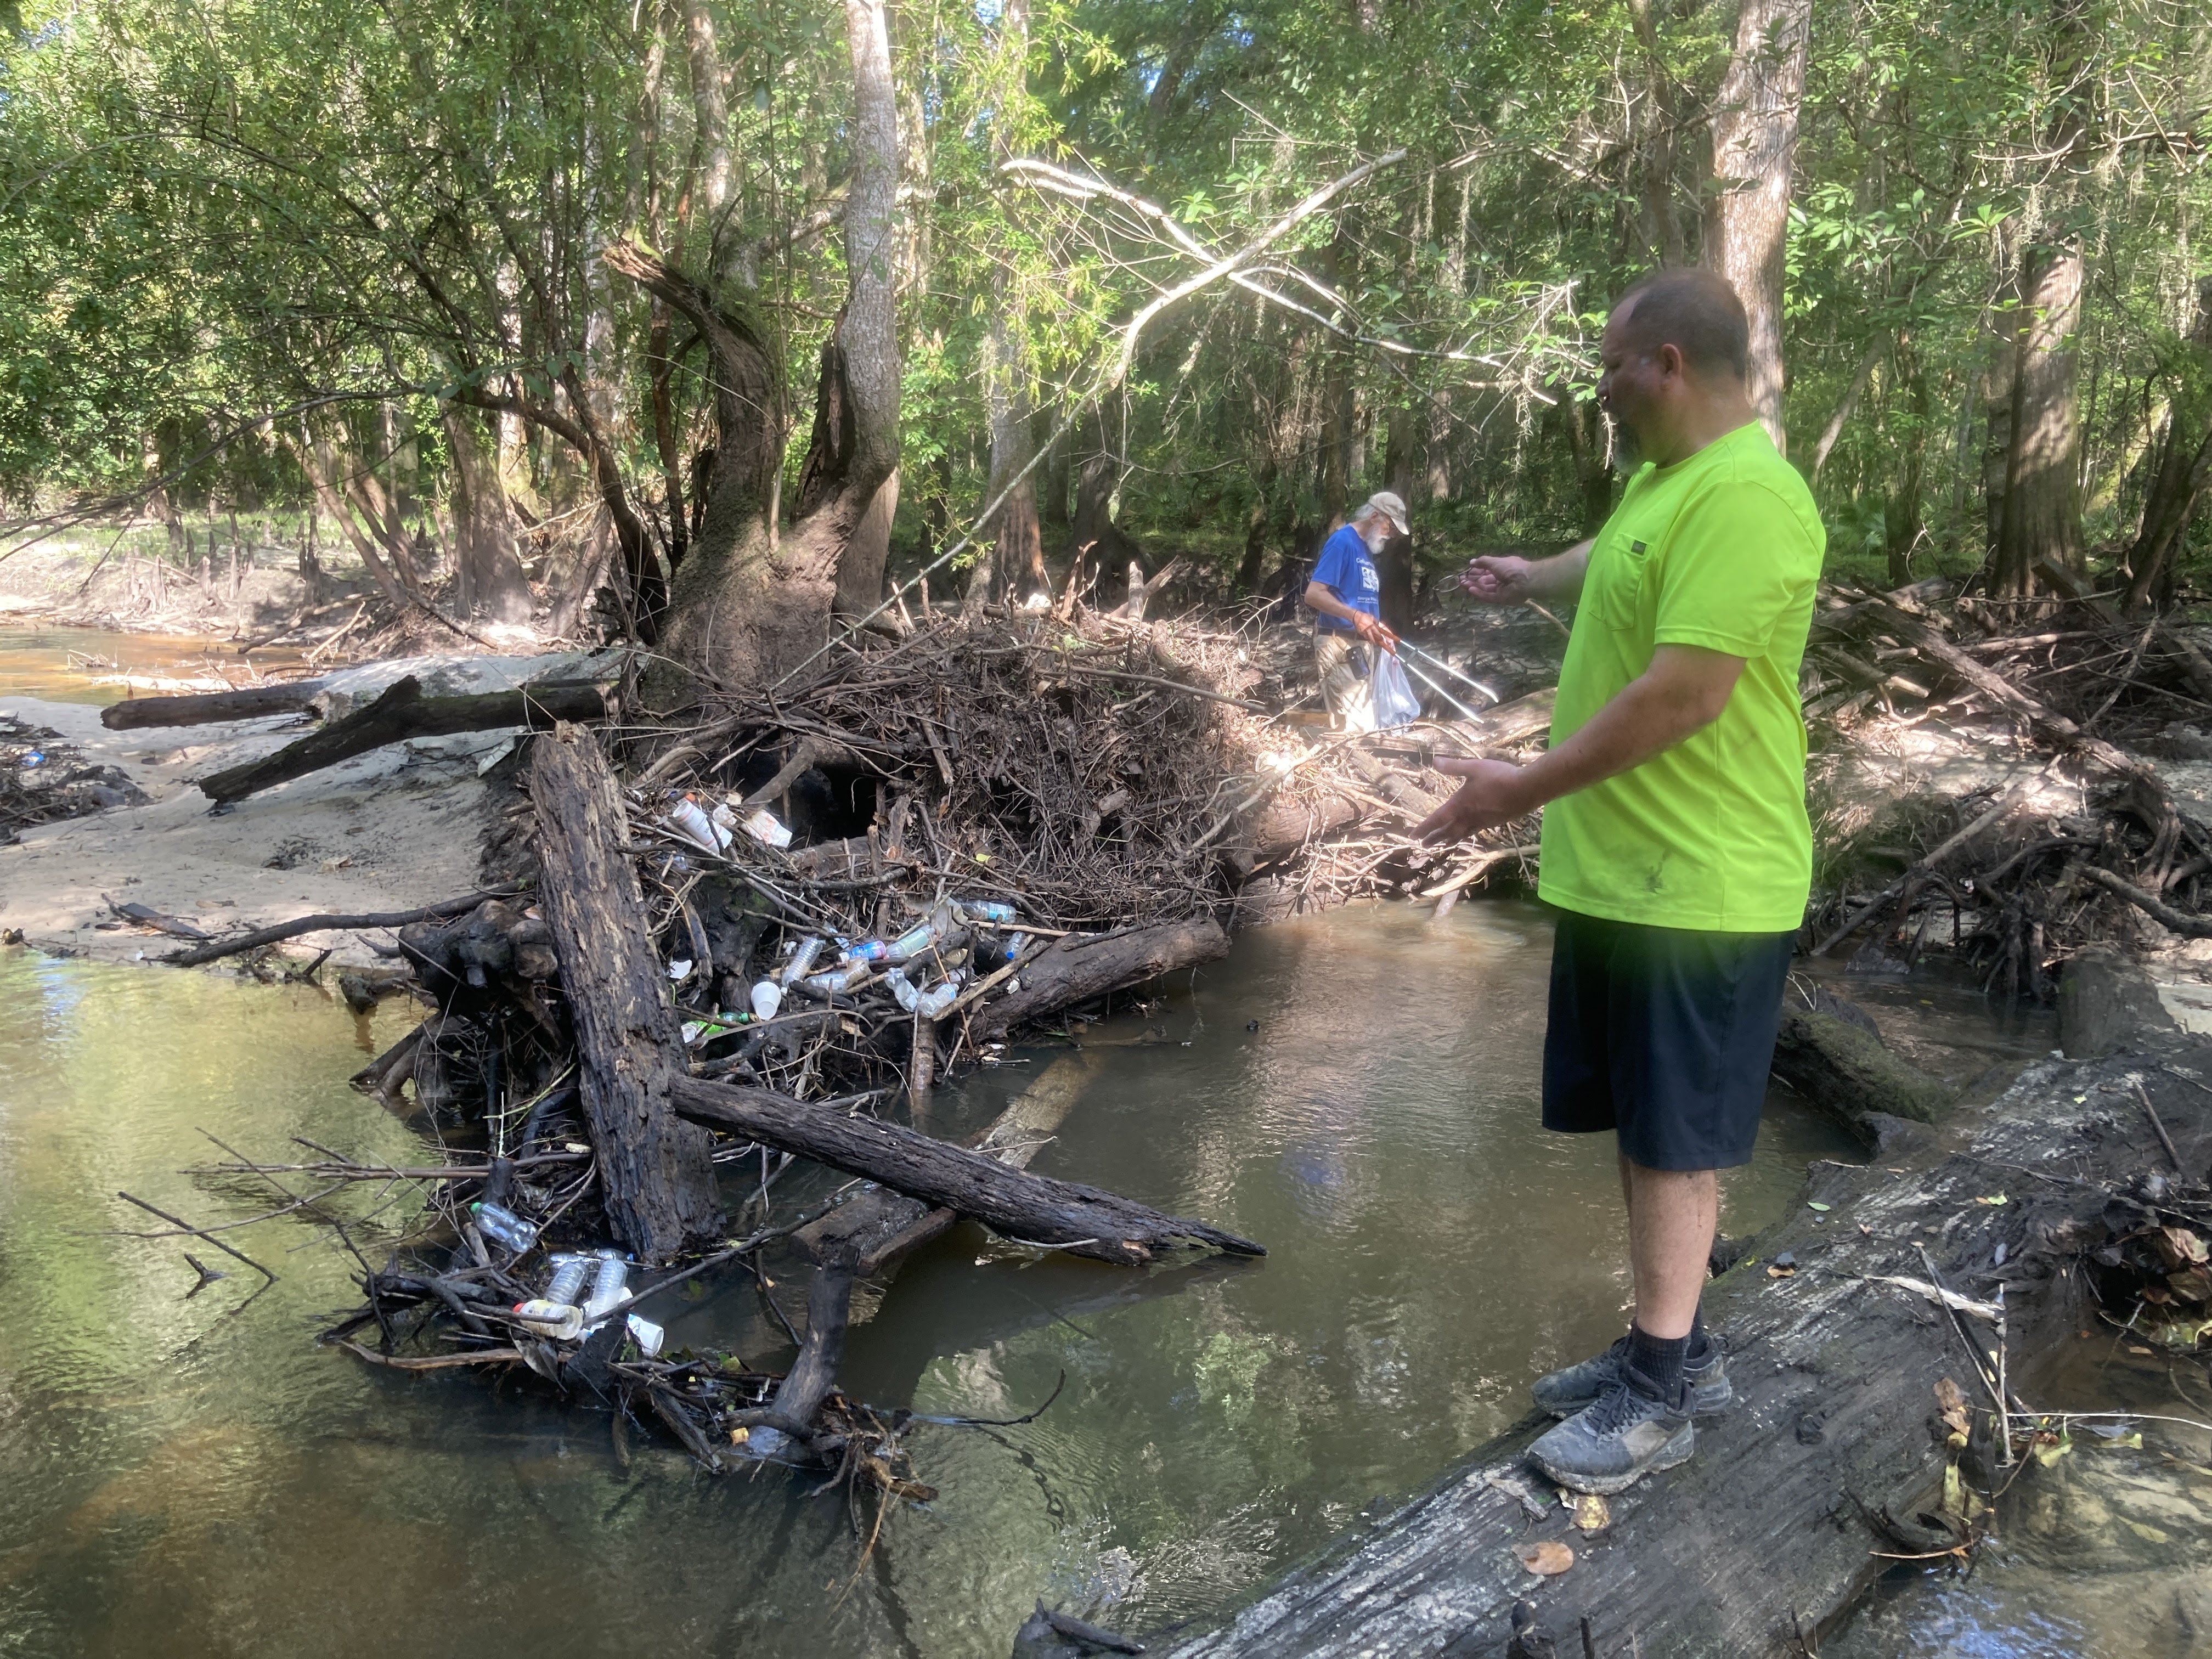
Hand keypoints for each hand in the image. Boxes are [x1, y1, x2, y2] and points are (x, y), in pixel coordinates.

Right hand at [1354, 613, 1398, 651]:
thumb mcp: (1372, 618)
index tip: (1382, 639)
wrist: (1355, 616)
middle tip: (1378, 644)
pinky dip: (1366, 637)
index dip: (1380, 636)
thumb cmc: (1365, 616)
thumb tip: (1378, 625)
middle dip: (1375, 641)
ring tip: (1374, 643)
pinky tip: (1368, 638)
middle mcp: (1368, 629)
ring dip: (1371, 640)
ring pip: (1368, 638)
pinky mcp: (1360, 632)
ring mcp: (1363, 631)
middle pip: (1372, 637)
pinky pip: (1364, 636)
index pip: (1377, 632)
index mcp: (1372, 625)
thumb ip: (1375, 622)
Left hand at [1415, 756, 1529, 841]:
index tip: (1413, 836)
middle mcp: (1468, 816)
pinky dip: (1465, 836)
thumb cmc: (1499, 777)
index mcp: (1460, 804)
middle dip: (1434, 838)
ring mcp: (1481, 822)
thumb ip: (1454, 766)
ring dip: (1449, 840)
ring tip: (1442, 845)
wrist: (1526, 790)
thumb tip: (1434, 762)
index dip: (1424, 827)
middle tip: (1423, 846)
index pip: (1437, 819)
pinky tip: (1467, 834)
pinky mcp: (1493, 823)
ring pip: (1461, 834)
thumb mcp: (1474, 767)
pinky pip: (1474, 832)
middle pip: (1447, 831)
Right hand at [1459, 556, 1535, 604]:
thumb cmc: (1511, 567)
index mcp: (1503, 569)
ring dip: (1474, 586)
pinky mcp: (1501, 599)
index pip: (1488, 571)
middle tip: (1462, 580)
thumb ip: (1482, 562)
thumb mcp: (1495, 561)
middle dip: (1474, 580)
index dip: (1478, 571)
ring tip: (1463, 584)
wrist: (1524, 581)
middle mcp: (1503, 579)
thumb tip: (1471, 562)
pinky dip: (1479, 594)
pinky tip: (1470, 590)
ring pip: (1486, 589)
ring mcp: (1502, 590)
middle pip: (1486, 581)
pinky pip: (1489, 596)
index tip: (1467, 571)